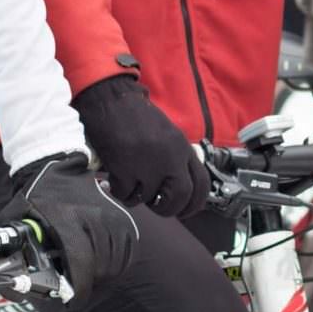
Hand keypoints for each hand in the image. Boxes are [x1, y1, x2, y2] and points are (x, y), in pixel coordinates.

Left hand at [0, 153, 137, 301]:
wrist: (55, 163)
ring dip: (103, 276)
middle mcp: (93, 216)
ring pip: (116, 261)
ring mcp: (112, 215)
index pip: (80, 260)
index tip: (73, 301)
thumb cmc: (34, 197)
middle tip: (77, 292)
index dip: (80, 287)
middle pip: (100, 265)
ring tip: (88, 278)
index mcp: (66, 218)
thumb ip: (12, 253)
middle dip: (89, 285)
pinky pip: (127, 251)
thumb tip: (13, 287)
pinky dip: (117, 264)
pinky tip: (102, 266)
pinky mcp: (123, 217)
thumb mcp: (14, 220)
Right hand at [72, 74, 207, 216]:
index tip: (184, 211)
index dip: (194, 204)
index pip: (201, 184)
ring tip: (129, 182)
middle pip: (180, 198)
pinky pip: (125, 194)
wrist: (111, 100)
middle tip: (156, 205)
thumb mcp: (167, 135)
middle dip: (167, 208)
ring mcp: (148, 164)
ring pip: (148, 198)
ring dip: (137, 196)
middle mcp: (170, 158)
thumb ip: (175, 160)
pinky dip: (119, 191)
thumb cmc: (136, 116)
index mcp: (182, 148)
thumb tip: (175, 189)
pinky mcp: (125, 168)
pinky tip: (116, 178)